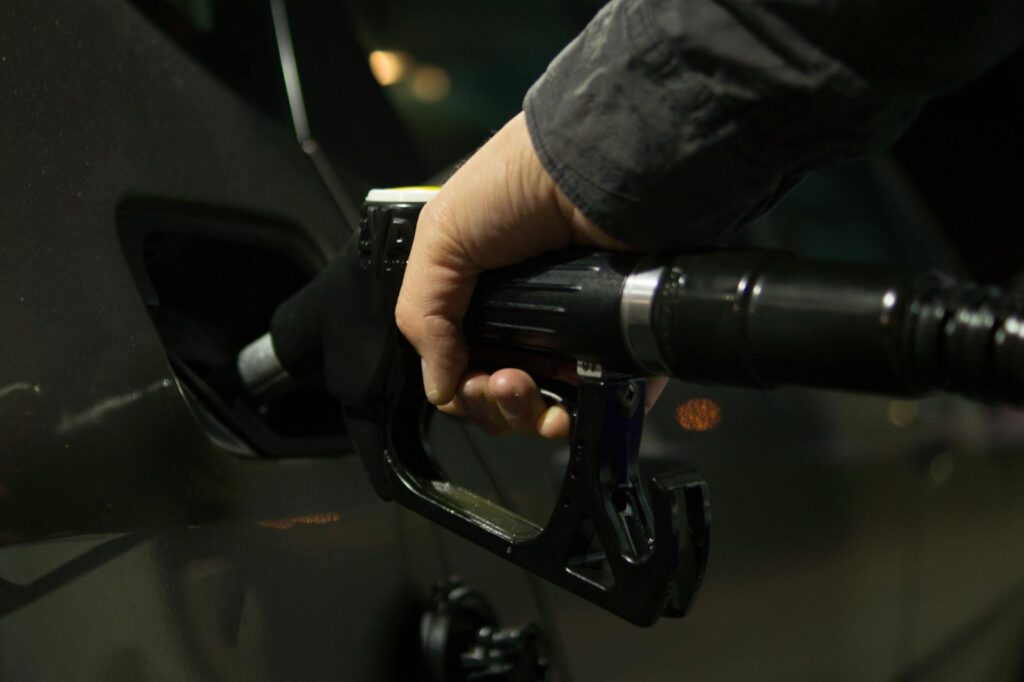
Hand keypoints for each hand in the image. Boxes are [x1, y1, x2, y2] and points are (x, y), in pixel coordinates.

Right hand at [395, 112, 663, 437]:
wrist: (599, 168)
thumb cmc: (518, 186)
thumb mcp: (442, 237)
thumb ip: (423, 314)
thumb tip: (438, 387)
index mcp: (485, 298)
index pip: (466, 367)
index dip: (462, 388)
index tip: (466, 382)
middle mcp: (532, 320)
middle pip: (505, 398)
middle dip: (494, 405)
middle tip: (502, 383)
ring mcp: (579, 336)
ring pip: (550, 410)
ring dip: (529, 417)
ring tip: (528, 388)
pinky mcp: (622, 345)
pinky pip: (603, 403)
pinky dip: (582, 420)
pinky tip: (569, 412)